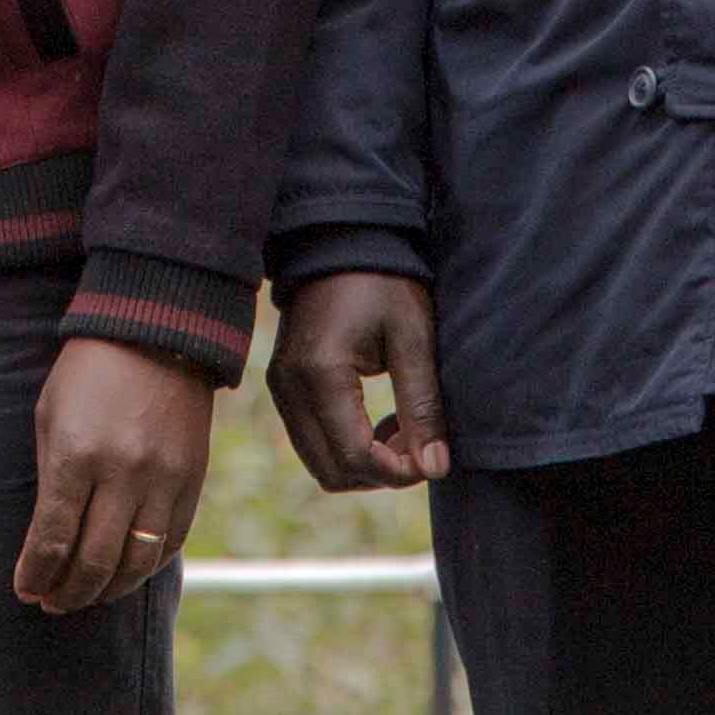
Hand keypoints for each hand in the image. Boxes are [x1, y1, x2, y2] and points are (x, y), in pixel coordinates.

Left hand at [16, 338, 212, 614]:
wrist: (155, 331)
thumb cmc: (88, 373)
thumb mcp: (51, 416)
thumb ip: (51, 481)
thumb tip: (46, 543)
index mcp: (77, 455)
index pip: (52, 539)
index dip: (35, 574)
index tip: (25, 589)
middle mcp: (123, 473)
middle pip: (94, 562)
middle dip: (67, 593)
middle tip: (51, 602)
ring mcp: (163, 479)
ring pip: (137, 563)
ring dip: (107, 590)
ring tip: (85, 594)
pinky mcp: (192, 480)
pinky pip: (170, 542)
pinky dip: (145, 566)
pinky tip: (124, 570)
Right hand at [271, 274, 452, 491]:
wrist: (343, 240)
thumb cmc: (385, 283)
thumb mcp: (413, 339)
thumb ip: (422, 407)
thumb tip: (434, 468)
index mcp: (320, 374)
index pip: (354, 457)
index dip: (397, 473)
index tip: (431, 458)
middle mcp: (289, 387)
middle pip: (332, 472)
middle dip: (381, 473)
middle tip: (419, 443)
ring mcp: (281, 387)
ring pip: (320, 463)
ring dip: (364, 463)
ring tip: (402, 428)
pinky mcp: (284, 386)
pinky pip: (312, 440)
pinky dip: (347, 445)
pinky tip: (379, 419)